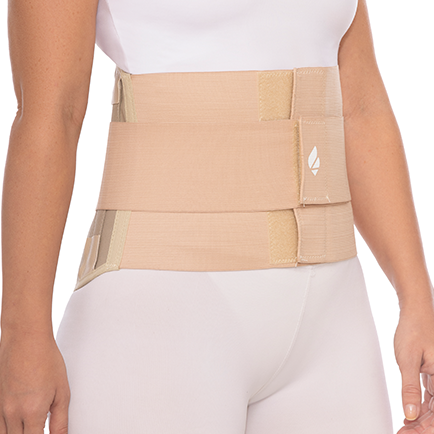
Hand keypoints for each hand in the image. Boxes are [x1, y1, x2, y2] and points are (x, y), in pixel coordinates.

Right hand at [0, 333, 69, 432]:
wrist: (25, 339)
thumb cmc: (46, 359)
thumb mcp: (62, 390)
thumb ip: (60, 420)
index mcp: (32, 413)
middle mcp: (12, 414)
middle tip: (40, 429)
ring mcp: (0, 407)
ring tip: (32, 426)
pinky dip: (7, 428)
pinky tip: (20, 422)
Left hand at [394, 305, 433, 432]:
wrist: (415, 311)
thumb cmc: (414, 329)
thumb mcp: (407, 360)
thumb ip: (410, 388)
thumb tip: (410, 414)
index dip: (425, 429)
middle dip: (421, 428)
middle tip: (401, 433)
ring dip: (420, 420)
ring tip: (403, 429)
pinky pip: (430, 398)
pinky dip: (420, 408)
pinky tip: (409, 416)